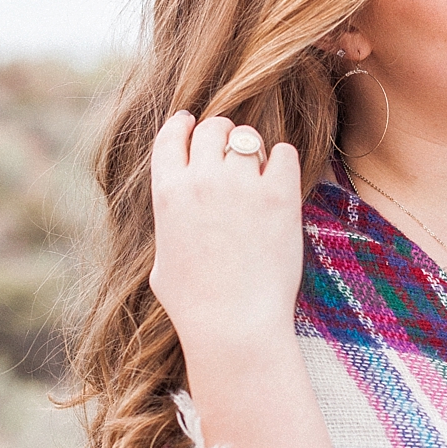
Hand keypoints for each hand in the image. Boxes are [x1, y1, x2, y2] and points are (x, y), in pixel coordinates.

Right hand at [149, 113, 302, 362]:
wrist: (234, 325)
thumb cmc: (195, 306)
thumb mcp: (161, 263)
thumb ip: (169, 228)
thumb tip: (176, 217)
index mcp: (168, 193)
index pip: (171, 136)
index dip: (182, 125)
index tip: (190, 122)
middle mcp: (202, 180)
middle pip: (213, 127)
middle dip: (221, 134)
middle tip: (232, 150)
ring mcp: (241, 185)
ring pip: (247, 136)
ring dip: (252, 147)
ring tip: (257, 168)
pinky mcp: (279, 196)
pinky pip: (284, 153)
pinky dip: (282, 160)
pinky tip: (281, 178)